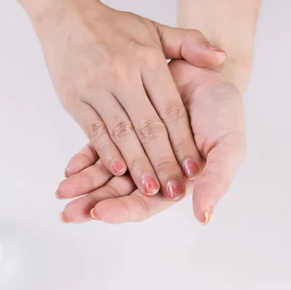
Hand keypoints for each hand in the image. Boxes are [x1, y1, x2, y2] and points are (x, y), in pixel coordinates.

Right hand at [41, 1, 226, 200]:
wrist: (67, 15)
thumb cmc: (115, 27)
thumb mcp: (155, 28)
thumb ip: (190, 43)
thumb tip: (222, 58)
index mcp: (148, 61)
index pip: (170, 110)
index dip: (183, 142)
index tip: (195, 169)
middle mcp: (123, 75)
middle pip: (148, 127)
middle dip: (164, 162)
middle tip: (175, 190)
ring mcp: (97, 88)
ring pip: (122, 133)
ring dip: (137, 164)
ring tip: (151, 190)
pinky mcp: (75, 99)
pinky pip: (94, 130)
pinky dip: (107, 152)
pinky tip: (119, 171)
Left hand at [56, 59, 246, 223]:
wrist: (210, 72)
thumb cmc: (224, 112)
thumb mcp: (228, 146)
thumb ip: (216, 181)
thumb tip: (203, 217)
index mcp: (177, 182)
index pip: (146, 203)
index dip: (123, 209)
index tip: (98, 212)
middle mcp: (154, 171)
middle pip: (120, 194)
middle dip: (93, 203)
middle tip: (68, 213)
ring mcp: (137, 151)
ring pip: (107, 173)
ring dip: (85, 184)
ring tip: (61, 191)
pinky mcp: (125, 130)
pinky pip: (101, 147)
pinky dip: (86, 158)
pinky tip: (70, 166)